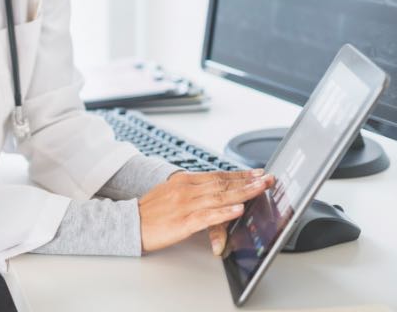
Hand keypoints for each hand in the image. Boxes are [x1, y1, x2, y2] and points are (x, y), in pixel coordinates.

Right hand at [138, 169, 273, 253]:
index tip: (257, 173)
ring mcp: (185, 205)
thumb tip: (212, 191)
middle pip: (223, 183)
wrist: (128, 223)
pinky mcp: (183, 222)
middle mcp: (186, 189)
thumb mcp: (170, 193)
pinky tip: (238, 210)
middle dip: (248, 181)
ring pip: (220, 196)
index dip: (240, 174)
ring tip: (260, 189)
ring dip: (243, 192)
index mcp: (183, 181)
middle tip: (267, 179)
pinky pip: (208, 216)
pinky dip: (224, 212)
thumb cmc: (149, 211)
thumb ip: (191, 191)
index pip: (217, 175)